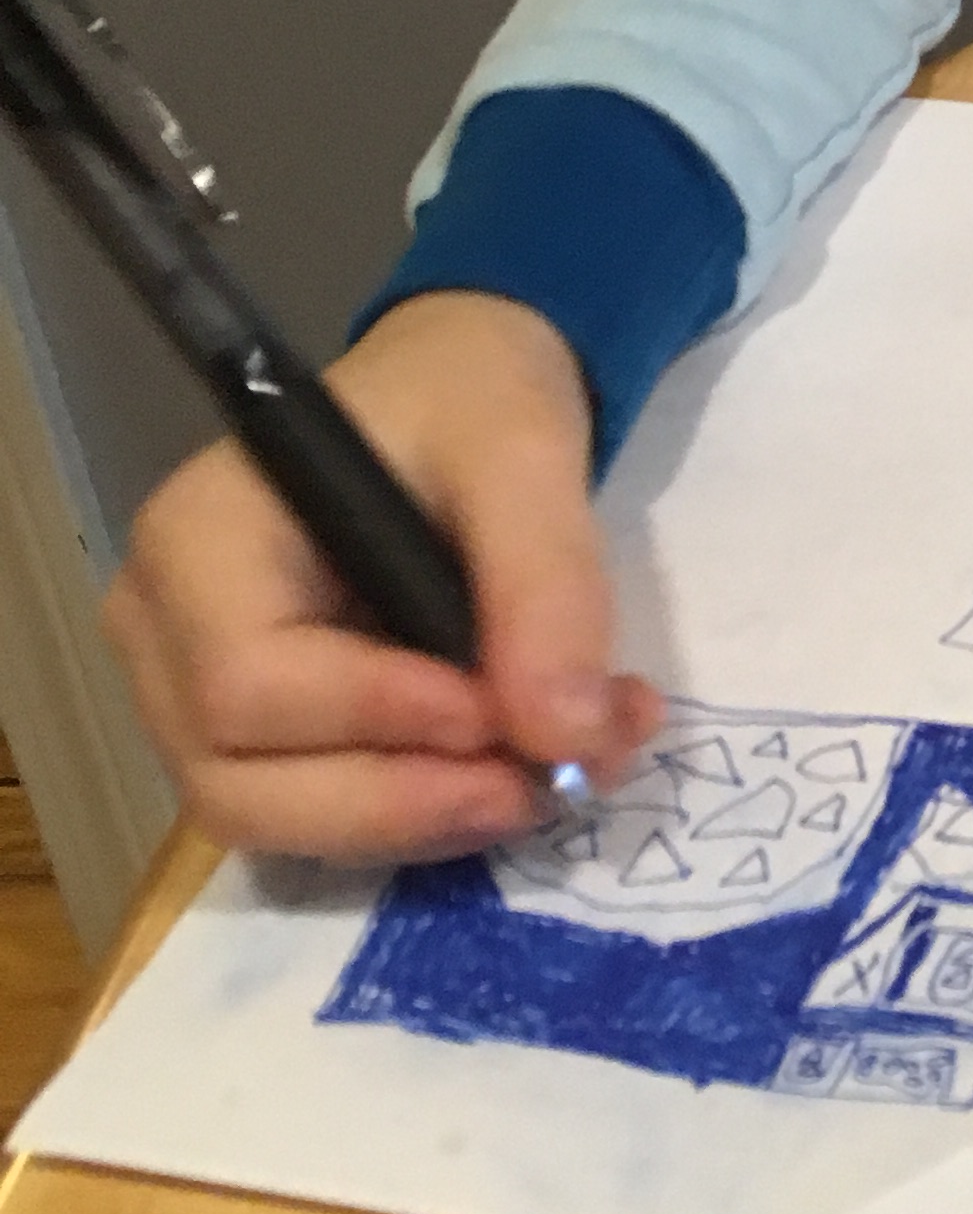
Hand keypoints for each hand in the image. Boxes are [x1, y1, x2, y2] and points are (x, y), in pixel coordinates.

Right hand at [105, 288, 658, 859]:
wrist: (461, 392)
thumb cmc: (469, 400)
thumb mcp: (525, 455)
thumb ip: (547, 585)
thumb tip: (570, 738)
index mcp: (197, 538)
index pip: (246, 683)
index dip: (378, 720)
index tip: (505, 717)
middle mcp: (162, 628)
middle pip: (239, 783)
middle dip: (404, 801)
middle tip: (551, 780)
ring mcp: (188, 693)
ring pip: (272, 820)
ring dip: (418, 820)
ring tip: (549, 778)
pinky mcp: (248, 736)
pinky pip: (310, 815)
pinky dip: (416, 814)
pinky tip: (509, 773)